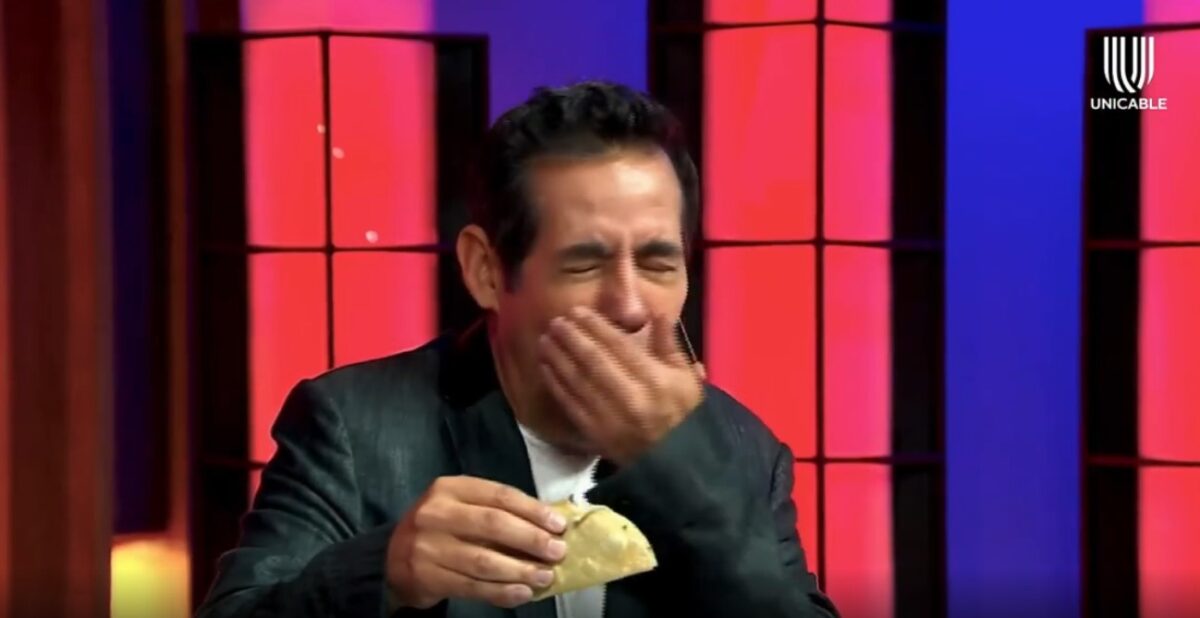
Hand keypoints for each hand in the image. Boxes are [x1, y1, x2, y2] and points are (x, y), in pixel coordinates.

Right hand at [386, 476, 567, 609]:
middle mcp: (436, 513)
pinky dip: (502, 592)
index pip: (499, 495)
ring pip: (484, 560)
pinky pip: (473, 586)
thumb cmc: (441, 528)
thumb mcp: (461, 506)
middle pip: (493, 525)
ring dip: (520, 570)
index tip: (559, 525)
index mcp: (450, 488)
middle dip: (531, 539)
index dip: (533, 511)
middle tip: (557, 552)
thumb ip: (496, 510)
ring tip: (545, 576)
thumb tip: (548, 525)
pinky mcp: (428, 577)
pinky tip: (523, 593)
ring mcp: (428, 547)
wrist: (394, 558)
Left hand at [537, 306, 706, 464]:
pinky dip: (556, 383)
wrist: (679, 465)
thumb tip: (657, 313)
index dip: (594, 326)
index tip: (577, 311)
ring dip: (557, 357)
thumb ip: (670, 345)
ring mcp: (609, 417)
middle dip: (571, 337)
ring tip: (545, 339)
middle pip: (593, 360)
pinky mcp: (595, 434)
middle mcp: (630, 396)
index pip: (618, 345)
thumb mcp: (687, 379)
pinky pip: (570, 404)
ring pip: (577, 380)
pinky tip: (546, 368)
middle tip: (555, 321)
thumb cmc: (684, 417)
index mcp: (655, 379)